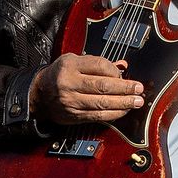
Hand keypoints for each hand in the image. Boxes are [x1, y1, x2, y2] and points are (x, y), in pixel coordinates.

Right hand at [30, 54, 144, 124]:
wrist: (39, 94)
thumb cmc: (59, 75)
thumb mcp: (74, 61)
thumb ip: (97, 64)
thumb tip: (121, 67)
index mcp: (70, 65)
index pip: (99, 66)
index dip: (115, 71)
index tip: (125, 75)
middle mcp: (69, 82)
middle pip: (103, 86)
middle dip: (124, 88)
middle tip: (138, 89)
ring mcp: (71, 101)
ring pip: (102, 103)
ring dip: (123, 103)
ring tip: (136, 101)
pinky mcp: (73, 115)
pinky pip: (97, 116)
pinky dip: (113, 114)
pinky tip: (123, 111)